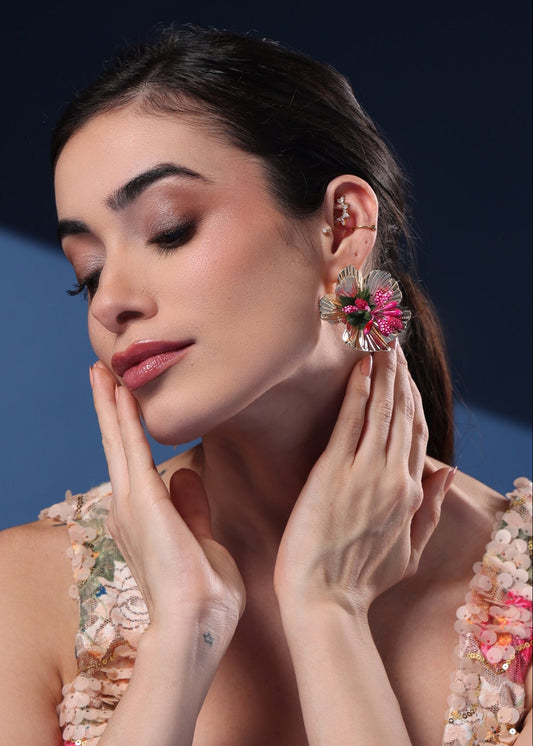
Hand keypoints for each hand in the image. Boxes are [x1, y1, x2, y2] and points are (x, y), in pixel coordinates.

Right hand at [90, 363, 244, 645]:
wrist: (199, 623)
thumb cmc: (205, 594)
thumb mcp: (202, 540)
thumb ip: (192, 507)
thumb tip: (186, 473)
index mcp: (143, 519)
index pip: (134, 463)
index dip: (127, 429)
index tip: (126, 400)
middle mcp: (129, 508)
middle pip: (116, 446)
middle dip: (109, 408)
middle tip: (102, 373)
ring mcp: (132, 503)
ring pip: (117, 441)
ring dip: (110, 404)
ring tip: (102, 371)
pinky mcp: (143, 500)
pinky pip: (131, 448)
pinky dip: (124, 418)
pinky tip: (118, 391)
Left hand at [274, 345, 453, 616]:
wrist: (326, 602)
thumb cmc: (361, 580)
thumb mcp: (409, 550)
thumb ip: (431, 510)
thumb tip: (447, 471)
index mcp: (410, 494)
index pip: (417, 434)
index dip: (414, 400)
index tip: (407, 377)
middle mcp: (393, 477)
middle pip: (403, 414)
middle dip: (401, 375)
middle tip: (394, 343)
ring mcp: (365, 473)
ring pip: (382, 411)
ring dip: (384, 373)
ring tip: (382, 343)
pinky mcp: (334, 471)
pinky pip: (352, 421)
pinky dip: (359, 391)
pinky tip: (361, 367)